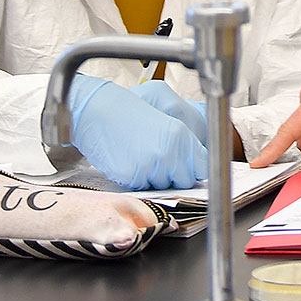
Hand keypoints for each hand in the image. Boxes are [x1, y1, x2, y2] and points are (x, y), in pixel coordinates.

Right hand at [69, 75, 210, 190]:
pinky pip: (142, 188)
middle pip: (185, 181)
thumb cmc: (129, 113)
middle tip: (158, 158)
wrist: (96, 112)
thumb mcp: (166, 119)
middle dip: (175, 175)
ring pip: (164, 187)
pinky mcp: (131, 178)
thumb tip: (199, 166)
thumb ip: (186, 144)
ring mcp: (150, 167)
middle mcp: (168, 153)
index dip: (196, 169)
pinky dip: (137, 180)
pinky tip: (130, 161)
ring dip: (156, 178)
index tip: (189, 168)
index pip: (204, 166)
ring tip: (141, 156)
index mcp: (181, 135)